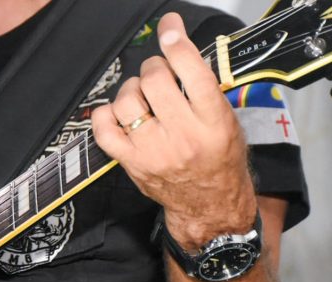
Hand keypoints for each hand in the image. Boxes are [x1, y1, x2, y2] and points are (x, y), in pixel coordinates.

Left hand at [92, 13, 256, 248]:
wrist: (209, 203)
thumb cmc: (219, 160)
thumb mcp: (227, 121)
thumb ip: (204, 89)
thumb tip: (178, 52)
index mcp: (212, 120)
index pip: (192, 70)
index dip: (176, 42)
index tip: (169, 28)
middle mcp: (182, 135)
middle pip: (155, 80)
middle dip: (154, 67)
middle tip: (159, 74)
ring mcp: (153, 150)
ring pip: (127, 101)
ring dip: (132, 89)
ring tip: (142, 96)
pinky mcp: (132, 162)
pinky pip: (104, 130)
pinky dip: (106, 115)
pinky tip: (117, 113)